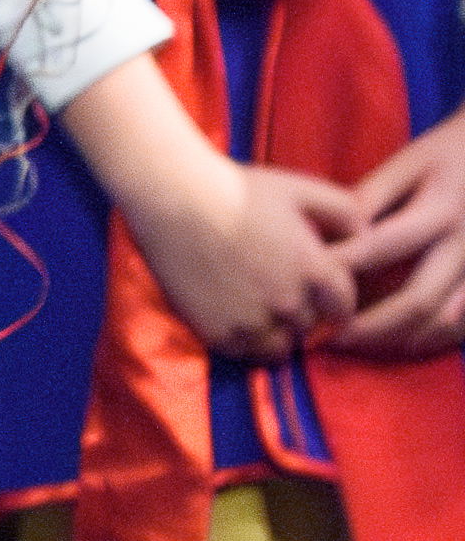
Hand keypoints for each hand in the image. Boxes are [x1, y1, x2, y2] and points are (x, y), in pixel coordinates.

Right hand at [122, 158, 362, 362]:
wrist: (171, 193)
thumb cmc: (236, 186)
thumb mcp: (300, 188)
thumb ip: (345, 211)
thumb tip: (368, 235)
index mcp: (316, 273)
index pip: (343, 309)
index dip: (331, 302)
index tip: (315, 294)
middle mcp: (289, 304)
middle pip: (309, 328)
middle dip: (300, 314)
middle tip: (278, 294)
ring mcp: (251, 321)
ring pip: (279, 350)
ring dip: (273, 335)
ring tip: (257, 313)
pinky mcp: (216, 331)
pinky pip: (242, 354)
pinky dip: (242, 342)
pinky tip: (232, 317)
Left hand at [332, 115, 464, 355]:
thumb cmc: (453, 154)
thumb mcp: (411, 162)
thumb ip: (372, 196)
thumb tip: (328, 229)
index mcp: (440, 209)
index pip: (382, 245)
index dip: (341, 267)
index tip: (305, 282)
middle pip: (417, 299)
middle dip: (370, 325)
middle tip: (329, 335)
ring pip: (444, 322)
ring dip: (399, 340)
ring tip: (357, 345)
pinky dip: (434, 340)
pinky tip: (403, 345)